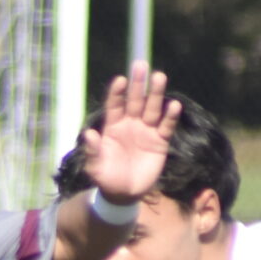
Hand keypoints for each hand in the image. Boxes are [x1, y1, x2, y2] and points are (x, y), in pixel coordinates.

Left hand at [78, 62, 180, 206]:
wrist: (124, 194)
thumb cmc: (106, 178)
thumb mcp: (95, 167)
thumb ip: (93, 151)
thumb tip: (87, 134)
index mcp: (113, 126)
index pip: (115, 105)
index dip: (117, 93)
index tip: (120, 80)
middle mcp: (130, 124)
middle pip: (135, 100)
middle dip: (138, 84)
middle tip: (141, 65)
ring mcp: (146, 131)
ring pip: (152, 108)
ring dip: (155, 94)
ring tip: (159, 76)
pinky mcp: (160, 142)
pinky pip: (166, 126)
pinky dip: (170, 117)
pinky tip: (173, 105)